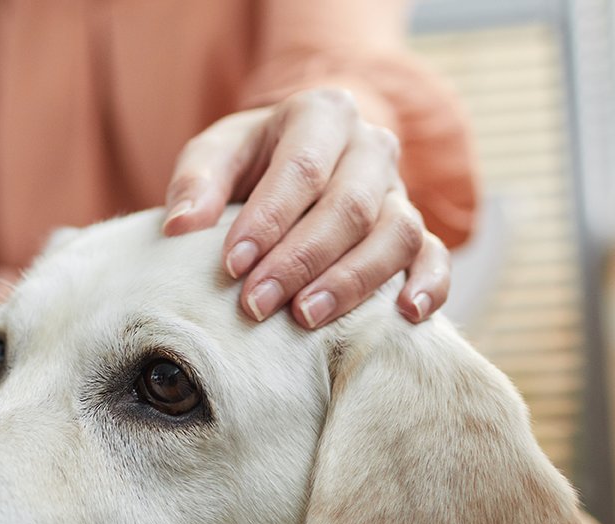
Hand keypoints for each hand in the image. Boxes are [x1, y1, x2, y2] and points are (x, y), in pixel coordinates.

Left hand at [161, 88, 448, 328]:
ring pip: (397, 233)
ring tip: (305, 319)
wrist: (295, 161)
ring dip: (352, 281)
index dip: (269, 219)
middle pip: (351, 205)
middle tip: (256, 304)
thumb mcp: (216, 153)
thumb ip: (196, 182)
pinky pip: (435, 254)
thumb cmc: (250, 160)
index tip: (232, 265)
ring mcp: (399, 189)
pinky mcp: (416, 230)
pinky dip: (430, 284)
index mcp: (322, 114)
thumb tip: (179, 226)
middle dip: (301, 260)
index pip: (303, 167)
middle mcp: (371, 146)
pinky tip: (406, 315)